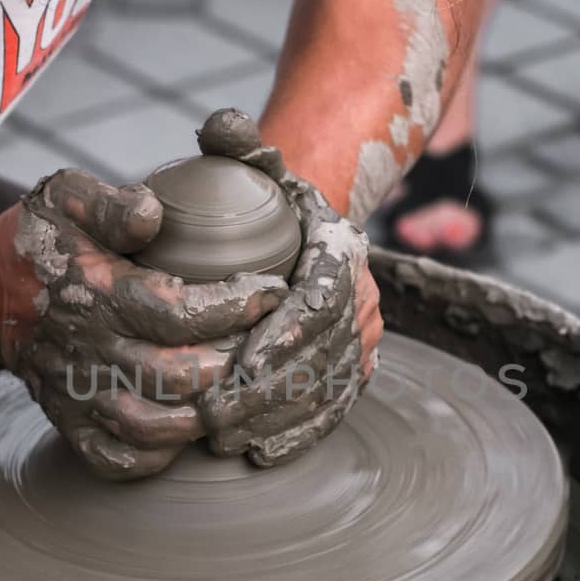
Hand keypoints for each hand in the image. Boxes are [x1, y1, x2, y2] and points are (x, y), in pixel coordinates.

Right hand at [0, 167, 287, 477]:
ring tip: (237, 388)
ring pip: (154, 427)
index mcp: (98, 295)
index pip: (180, 313)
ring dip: (204, 415)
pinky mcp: (71, 423)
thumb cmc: (40, 242)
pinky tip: (188, 430)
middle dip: (235, 364)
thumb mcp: (64, 198)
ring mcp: (79, 394)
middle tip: (268, 345)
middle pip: (178, 377)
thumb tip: (153, 212)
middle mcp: (90, 352)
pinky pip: (117, 459)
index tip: (272, 290)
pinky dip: (158, 456)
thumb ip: (110, 202)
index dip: (235, 306)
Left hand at [194, 109, 381, 466]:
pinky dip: (302, 433)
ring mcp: (362, 337)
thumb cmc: (273, 201)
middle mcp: (362, 296)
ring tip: (227, 438)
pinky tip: (265, 454)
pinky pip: (335, 407)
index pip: (321, 300)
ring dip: (279, 419)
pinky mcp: (355, 369)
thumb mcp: (259, 165)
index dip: (286, 335)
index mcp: (341, 250)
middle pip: (322, 355)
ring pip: (328, 387)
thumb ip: (238, 142)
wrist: (310, 231)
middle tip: (217, 413)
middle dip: (270, 390)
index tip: (245, 360)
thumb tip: (219, 126)